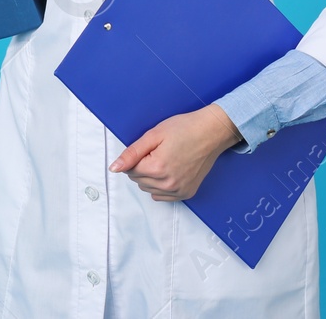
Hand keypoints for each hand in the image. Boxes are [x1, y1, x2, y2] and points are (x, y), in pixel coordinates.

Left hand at [108, 105, 241, 200]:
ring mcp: (179, 191)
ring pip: (149, 189)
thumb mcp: (153, 135)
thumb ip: (131, 153)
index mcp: (157, 168)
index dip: (135, 157)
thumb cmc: (184, 129)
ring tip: (165, 159)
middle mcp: (168, 184)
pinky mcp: (187, 193)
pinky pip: (162, 196)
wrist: (211, 132)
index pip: (129, 171)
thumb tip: (114, 168)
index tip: (149, 148)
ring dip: (150, 177)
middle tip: (157, 152)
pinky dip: (161, 186)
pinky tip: (170, 171)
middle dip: (142, 167)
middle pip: (138, 181)